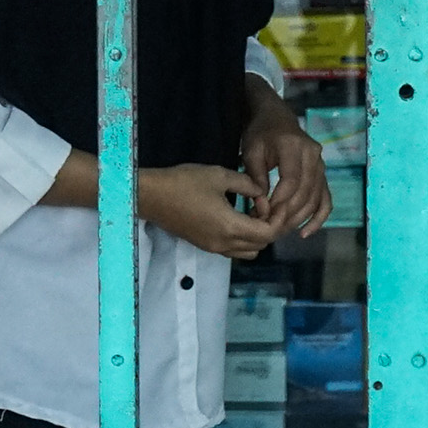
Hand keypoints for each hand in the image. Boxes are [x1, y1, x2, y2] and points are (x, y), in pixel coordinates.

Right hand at [137, 163, 279, 260]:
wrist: (152, 196)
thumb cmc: (185, 183)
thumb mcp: (220, 175)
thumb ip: (247, 184)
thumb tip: (260, 191)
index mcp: (231, 227)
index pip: (268, 233)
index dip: (276, 217)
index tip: (269, 199)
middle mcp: (225, 244)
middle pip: (261, 245)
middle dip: (268, 225)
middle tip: (261, 203)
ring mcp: (214, 248)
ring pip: (249, 251)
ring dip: (256, 235)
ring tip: (249, 212)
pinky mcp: (205, 246)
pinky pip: (234, 250)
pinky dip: (242, 238)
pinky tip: (235, 216)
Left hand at [237, 101, 334, 240]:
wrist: (275, 117)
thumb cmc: (260, 133)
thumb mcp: (251, 151)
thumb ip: (256, 177)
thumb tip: (262, 206)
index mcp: (293, 146)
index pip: (291, 180)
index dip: (279, 201)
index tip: (264, 214)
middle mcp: (313, 155)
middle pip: (305, 192)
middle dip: (288, 214)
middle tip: (271, 228)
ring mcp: (321, 165)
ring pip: (316, 198)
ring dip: (300, 218)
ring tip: (282, 231)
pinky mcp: (323, 174)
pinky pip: (325, 199)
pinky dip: (318, 218)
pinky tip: (305, 232)